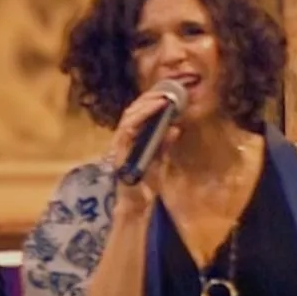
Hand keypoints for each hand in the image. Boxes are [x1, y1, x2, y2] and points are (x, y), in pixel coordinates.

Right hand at [108, 87, 180, 217]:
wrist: (138, 204)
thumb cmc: (146, 185)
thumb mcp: (161, 161)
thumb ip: (165, 144)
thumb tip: (176, 127)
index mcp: (131, 140)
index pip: (136, 115)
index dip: (149, 101)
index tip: (166, 91)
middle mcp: (123, 140)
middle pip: (131, 111)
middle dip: (148, 98)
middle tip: (167, 91)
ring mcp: (119, 145)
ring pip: (129, 116)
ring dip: (147, 104)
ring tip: (163, 98)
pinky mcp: (119, 151)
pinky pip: (128, 129)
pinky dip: (143, 116)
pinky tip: (158, 110)